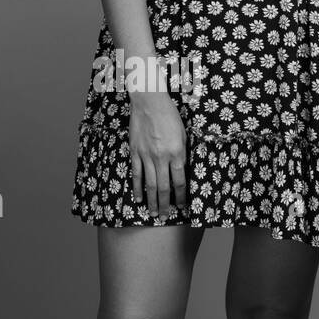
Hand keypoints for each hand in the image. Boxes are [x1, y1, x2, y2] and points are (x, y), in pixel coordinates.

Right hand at [129, 93, 187, 218]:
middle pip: (165, 188)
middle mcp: (162, 158)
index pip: (180, 182)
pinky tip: (139, 198)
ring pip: (150, 184)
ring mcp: (147, 156)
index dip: (181, 197)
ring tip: (153, 213)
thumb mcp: (183, 134)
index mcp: (177, 153)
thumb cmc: (170, 115)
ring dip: (152, 201)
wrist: (150, 102)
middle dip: (166, 205)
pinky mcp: (135, 152)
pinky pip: (136, 174)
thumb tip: (181, 170)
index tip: (181, 206)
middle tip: (165, 217)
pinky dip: (137, 188)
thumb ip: (182, 153)